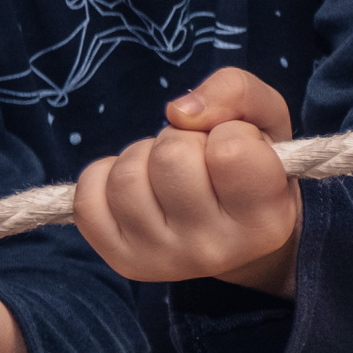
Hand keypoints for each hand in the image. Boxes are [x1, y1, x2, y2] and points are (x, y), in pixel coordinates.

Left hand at [76, 67, 300, 293]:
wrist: (235, 233)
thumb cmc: (254, 166)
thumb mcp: (265, 118)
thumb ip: (236, 92)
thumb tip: (177, 111)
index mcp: (263, 221)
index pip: (229, 150)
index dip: (230, 130)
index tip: (238, 148)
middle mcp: (214, 250)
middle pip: (170, 158)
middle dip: (181, 139)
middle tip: (199, 158)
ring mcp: (163, 259)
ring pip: (126, 176)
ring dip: (144, 156)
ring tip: (168, 173)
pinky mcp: (122, 260)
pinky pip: (87, 197)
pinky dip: (105, 176)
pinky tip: (138, 185)